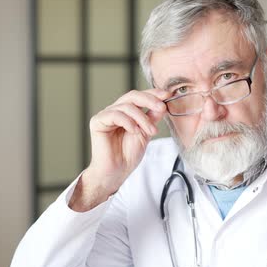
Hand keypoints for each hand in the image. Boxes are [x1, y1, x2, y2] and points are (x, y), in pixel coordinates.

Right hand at [69, 88, 169, 210]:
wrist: (116, 172)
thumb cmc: (128, 155)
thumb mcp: (146, 133)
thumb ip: (152, 118)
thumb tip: (163, 104)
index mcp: (126, 112)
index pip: (139, 97)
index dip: (153, 93)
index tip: (168, 94)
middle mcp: (115, 111)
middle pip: (132, 96)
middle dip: (150, 100)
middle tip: (162, 107)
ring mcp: (106, 115)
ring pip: (126, 106)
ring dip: (142, 118)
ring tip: (150, 131)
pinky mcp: (98, 122)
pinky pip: (115, 114)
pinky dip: (128, 122)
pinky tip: (134, 131)